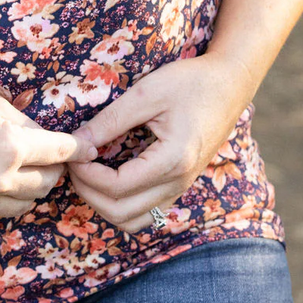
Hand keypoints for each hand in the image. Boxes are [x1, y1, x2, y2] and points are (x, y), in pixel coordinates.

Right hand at [0, 81, 98, 224]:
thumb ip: (26, 126)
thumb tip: (49, 141)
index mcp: (10, 148)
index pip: (59, 153)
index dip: (78, 150)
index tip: (90, 150)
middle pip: (47, 183)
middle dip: (52, 168)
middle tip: (48, 155)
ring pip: (26, 204)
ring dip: (31, 186)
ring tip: (21, 167)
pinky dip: (4, 198)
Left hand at [67, 54, 255, 233]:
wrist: (229, 85)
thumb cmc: (190, 82)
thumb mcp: (146, 94)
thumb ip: (110, 120)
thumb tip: (76, 142)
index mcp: (172, 160)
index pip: (116, 187)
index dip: (86, 174)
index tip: (72, 151)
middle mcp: (178, 183)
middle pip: (120, 212)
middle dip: (88, 192)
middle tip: (73, 163)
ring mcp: (181, 188)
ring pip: (133, 220)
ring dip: (103, 204)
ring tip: (88, 172)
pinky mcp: (179, 184)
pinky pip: (145, 211)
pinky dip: (120, 204)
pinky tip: (107, 176)